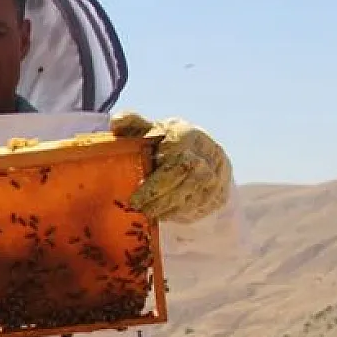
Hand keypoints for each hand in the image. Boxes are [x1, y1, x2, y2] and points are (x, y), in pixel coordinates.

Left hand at [113, 112, 231, 223]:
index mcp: (187, 136)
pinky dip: (182, 214)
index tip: (134, 199)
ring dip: (170, 209)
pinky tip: (166, 215)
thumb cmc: (165, 140)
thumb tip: (116, 121)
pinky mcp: (220, 192)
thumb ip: (132, 123)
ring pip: (197, 197)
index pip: (176, 164)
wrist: (199, 149)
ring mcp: (218, 174)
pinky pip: (203, 207)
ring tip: (150, 213)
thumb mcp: (150, 129)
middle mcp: (208, 154)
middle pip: (188, 182)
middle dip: (161, 200)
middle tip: (140, 209)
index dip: (155, 186)